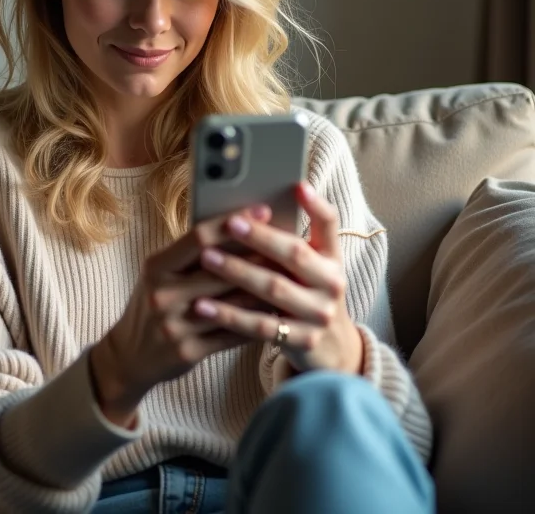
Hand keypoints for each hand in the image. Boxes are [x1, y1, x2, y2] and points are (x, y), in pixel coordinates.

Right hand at [90, 208, 271, 427]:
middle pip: (221, 269)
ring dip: (265, 290)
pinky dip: (257, 321)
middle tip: (292, 242)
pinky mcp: (188, 351)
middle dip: (259, 254)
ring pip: (232, 303)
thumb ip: (191, 254)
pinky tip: (277, 311)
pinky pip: (232, 334)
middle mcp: (163, 294)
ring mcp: (175, 325)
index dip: (234, 222)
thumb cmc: (153, 303)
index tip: (263, 210)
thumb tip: (238, 227)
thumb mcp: (160, 273)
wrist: (129, 354)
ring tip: (292, 274)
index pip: (199, 238)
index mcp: (156, 267)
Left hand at [193, 182, 363, 375]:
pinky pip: (260, 325)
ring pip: (274, 288)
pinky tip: (203, 305)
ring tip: (207, 258)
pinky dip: (229, 314)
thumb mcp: (307, 269)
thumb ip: (286, 243)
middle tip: (231, 222)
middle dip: (260, 236)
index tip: (297, 185)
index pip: (329, 224)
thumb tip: (245, 209)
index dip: (315, 204)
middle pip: (295, 253)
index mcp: (332, 257)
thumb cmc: (305, 295)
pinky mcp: (301, 341)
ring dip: (238, 271)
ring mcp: (319, 314)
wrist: (330, 350)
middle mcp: (332, 283)